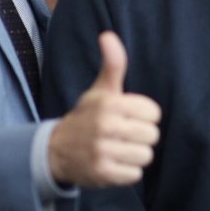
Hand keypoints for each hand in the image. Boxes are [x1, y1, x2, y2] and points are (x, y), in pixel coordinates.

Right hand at [48, 31, 161, 187]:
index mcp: (110, 104)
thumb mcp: (99, 90)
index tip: (129, 117)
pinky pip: (135, 175)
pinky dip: (127, 172)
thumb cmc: (87, 117)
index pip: (154, 113)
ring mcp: (103, 151)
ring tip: (119, 150)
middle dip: (141, 137)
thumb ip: (112, 65)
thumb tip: (108, 35)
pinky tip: (114, 163)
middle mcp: (106, 126)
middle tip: (123, 136)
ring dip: (135, 156)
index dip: (145, 117)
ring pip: (146, 156)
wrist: (56, 150)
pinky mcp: (102, 173)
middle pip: (152, 135)